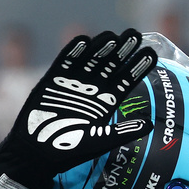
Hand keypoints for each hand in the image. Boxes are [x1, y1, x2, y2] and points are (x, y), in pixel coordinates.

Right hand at [3, 29, 156, 176]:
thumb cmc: (69, 150)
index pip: (126, 79)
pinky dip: (73, 51)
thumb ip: (123, 131)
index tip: (151, 53)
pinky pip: (64, 61)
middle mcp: (92, 89)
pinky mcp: (53, 80)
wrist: (37, 153)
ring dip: (101, 46)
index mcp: (107, 102)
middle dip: (124, 50)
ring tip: (113, 36)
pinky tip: (84, 40)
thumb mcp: (100, 141)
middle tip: (136, 35)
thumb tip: (150, 124)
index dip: (138, 67)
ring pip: (91, 58)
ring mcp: (73, 82)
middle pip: (111, 64)